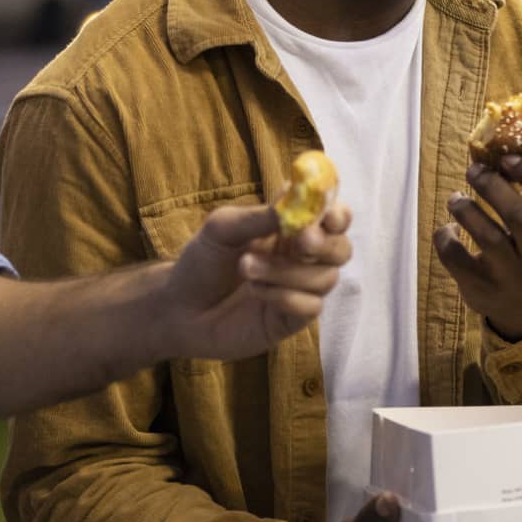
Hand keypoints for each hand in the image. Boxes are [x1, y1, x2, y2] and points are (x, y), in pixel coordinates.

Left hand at [160, 201, 351, 362]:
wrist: (178, 308)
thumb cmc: (202, 262)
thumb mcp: (223, 228)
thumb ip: (260, 216)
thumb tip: (295, 201)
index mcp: (291, 228)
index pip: (332, 216)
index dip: (337, 213)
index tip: (327, 214)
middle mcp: (302, 258)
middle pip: (342, 248)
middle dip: (325, 243)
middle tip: (300, 240)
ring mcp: (300, 290)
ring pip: (326, 278)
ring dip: (288, 270)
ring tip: (247, 267)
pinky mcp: (292, 319)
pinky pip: (311, 306)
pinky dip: (285, 296)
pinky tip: (255, 292)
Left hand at [436, 152, 521, 340]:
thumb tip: (499, 150)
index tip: (507, 157)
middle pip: (518, 215)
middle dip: (492, 186)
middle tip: (474, 171)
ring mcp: (511, 276)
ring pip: (488, 237)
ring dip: (466, 209)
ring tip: (456, 199)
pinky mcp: (482, 289)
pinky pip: (457, 258)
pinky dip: (445, 237)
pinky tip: (448, 230)